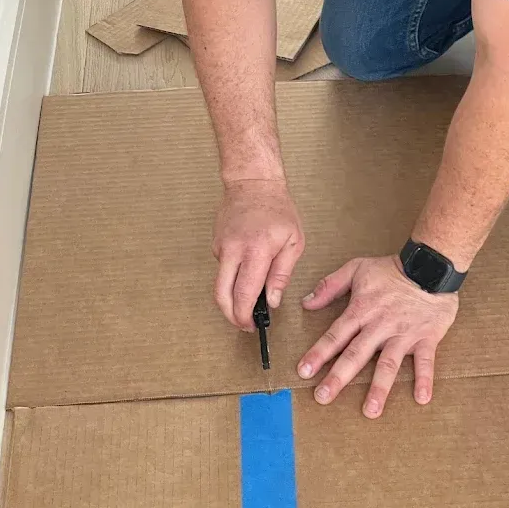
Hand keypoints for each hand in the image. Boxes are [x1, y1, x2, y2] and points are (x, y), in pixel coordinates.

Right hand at [212, 181, 304, 330]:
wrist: (253, 182)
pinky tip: (245, 266)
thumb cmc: (278, 209)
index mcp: (256, 250)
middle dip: (230, 316)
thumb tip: (271, 301)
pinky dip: (232, 275)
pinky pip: (222, 268)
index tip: (252, 325)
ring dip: (231, 297)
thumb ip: (282, 274)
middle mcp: (233, 250)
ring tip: (248, 300)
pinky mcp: (215, 244)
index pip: (244, 294)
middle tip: (244, 323)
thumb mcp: (293, 241)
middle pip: (221, 295)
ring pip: (219, 283)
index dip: (245, 316)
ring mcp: (221, 247)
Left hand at [297, 255, 457, 417]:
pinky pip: (425, 361)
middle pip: (356, 355)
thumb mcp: (356, 268)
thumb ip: (330, 285)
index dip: (319, 353)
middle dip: (338, 377)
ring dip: (379, 387)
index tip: (304, 371)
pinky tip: (421, 398)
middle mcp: (380, 326)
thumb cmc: (391, 269)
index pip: (335, 335)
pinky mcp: (426, 337)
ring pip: (389, 363)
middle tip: (323, 398)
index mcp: (361, 310)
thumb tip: (306, 302)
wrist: (429, 266)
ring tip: (370, 410)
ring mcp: (403, 333)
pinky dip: (424, 379)